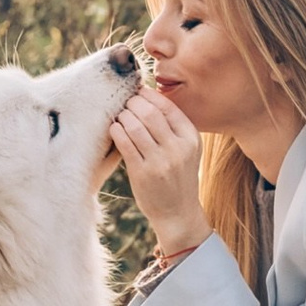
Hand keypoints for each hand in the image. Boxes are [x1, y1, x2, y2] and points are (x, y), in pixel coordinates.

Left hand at [109, 84, 209, 262]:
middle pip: (149, 112)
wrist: (178, 213)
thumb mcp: (187, 149)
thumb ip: (173, 126)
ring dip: (123, 116)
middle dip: (133, 102)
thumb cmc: (178, 176)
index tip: (138, 92)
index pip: (167, 106)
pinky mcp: (142, 173)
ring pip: (134, 125)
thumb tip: (148, 95)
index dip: (148, 95)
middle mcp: (177, 148)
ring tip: (120, 116)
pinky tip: (115, 129)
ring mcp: (160, 161)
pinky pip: (124, 143)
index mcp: (191, 138)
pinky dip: (116, 131)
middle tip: (125, 102)